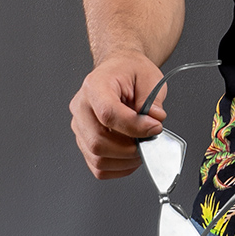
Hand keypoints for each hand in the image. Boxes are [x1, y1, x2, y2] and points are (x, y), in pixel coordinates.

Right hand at [69, 52, 166, 179]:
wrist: (118, 69)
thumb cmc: (130, 71)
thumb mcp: (149, 77)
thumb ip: (153, 100)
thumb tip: (154, 121)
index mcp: (95, 86)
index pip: (108, 113)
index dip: (134, 126)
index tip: (155, 127)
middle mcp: (81, 107)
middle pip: (98, 141)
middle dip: (130, 148)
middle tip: (150, 141)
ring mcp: (79, 127)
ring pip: (97, 157)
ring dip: (125, 160)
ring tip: (143, 147)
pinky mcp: (83, 141)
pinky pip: (97, 165)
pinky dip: (118, 167)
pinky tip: (131, 156)